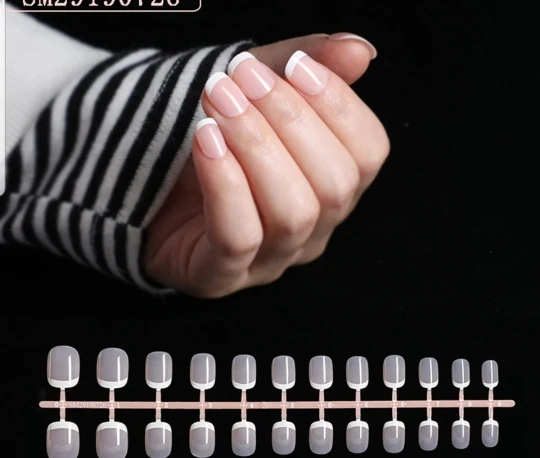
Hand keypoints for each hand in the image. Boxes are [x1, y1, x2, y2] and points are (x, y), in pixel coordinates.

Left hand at [145, 34, 389, 296]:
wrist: (147, 183)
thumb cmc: (213, 140)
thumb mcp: (256, 94)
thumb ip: (306, 69)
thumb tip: (359, 50)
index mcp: (331, 189)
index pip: (368, 155)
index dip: (340, 107)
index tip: (297, 65)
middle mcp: (311, 231)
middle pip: (334, 186)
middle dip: (291, 121)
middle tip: (244, 78)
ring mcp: (269, 260)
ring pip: (292, 214)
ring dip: (257, 147)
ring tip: (219, 101)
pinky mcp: (221, 276)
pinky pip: (238, 238)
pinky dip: (226, 184)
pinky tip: (206, 140)